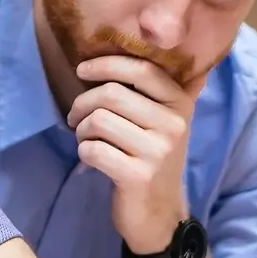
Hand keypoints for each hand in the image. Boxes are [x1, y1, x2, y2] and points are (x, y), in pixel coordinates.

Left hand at [69, 56, 206, 253]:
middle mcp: (174, 125)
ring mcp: (157, 152)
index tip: (82, 70)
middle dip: (83, 103)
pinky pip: (92, 149)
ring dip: (81, 130)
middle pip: (111, 95)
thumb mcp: (163, 122)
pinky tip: (92, 159)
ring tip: (86, 139)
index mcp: (181, 104)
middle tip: (75, 117)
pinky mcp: (138, 176)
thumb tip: (125, 44)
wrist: (160, 214)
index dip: (106, 64)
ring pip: (98, 121)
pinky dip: (84, 152)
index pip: (141, 70)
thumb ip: (153, 89)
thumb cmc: (152, 160)